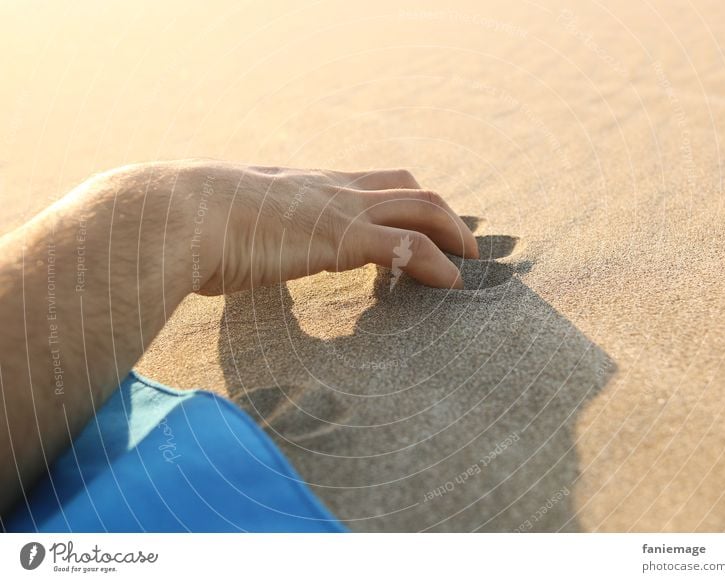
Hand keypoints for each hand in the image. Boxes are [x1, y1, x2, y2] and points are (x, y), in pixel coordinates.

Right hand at [166, 160, 478, 293]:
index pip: (370, 180)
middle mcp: (330, 189)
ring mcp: (338, 209)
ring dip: (452, 231)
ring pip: (420, 206)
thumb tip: (222, 261)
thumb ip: (240, 235)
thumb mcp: (222, 223)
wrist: (172, 216)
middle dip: (440, 210)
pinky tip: (451, 284)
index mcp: (305, 185)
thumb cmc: (185, 226)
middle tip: (459, 241)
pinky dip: (438, 264)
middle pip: (406, 184)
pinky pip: (407, 246)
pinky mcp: (340, 237)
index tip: (418, 223)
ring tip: (468, 260)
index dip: (401, 198)